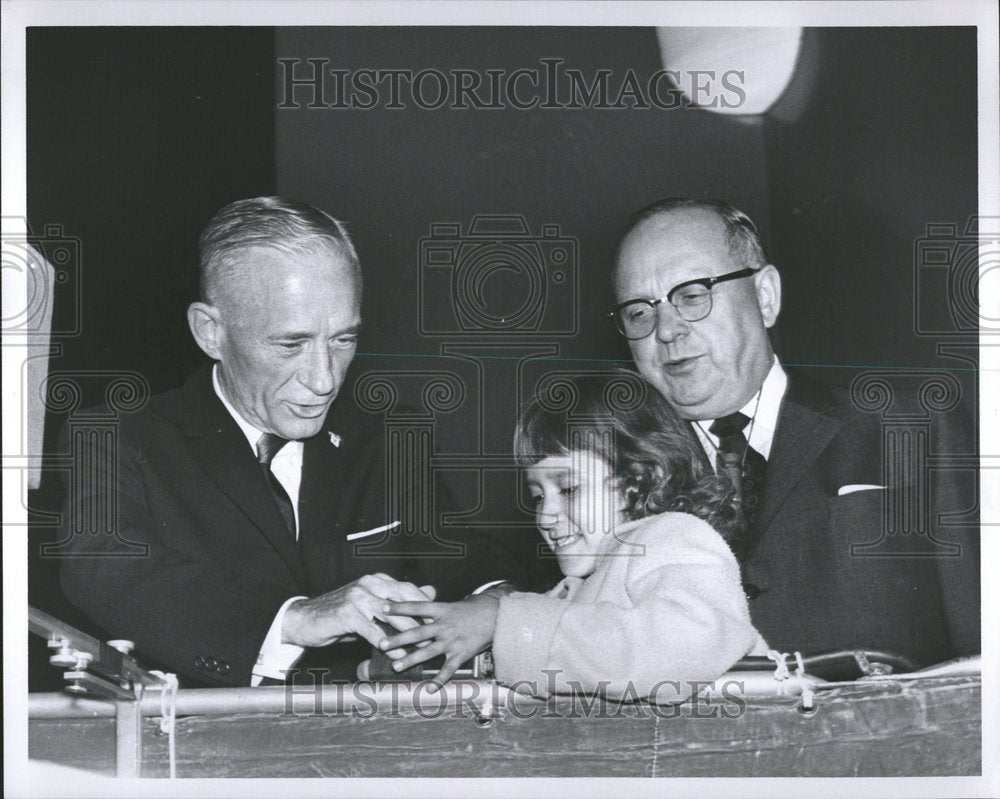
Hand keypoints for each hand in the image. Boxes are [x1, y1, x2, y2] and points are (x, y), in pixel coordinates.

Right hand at [281, 573, 435, 654]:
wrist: (304, 620)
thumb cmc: (340, 615)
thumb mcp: (370, 605)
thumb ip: (397, 601)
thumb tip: (429, 592)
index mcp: (376, 580)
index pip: (408, 589)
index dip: (424, 604)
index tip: (439, 620)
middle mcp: (368, 584)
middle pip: (403, 599)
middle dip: (420, 618)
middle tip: (435, 635)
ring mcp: (357, 597)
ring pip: (390, 614)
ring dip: (407, 632)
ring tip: (421, 646)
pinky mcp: (347, 613)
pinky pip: (372, 629)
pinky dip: (385, 641)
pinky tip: (394, 652)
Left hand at [378, 593, 499, 689]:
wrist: (496, 616)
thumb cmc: (471, 610)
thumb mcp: (451, 605)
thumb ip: (433, 608)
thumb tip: (414, 601)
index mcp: (442, 610)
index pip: (417, 606)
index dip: (400, 607)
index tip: (383, 608)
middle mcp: (445, 625)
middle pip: (418, 632)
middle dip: (398, 639)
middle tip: (381, 644)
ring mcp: (452, 641)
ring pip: (428, 651)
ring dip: (411, 659)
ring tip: (396, 666)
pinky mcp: (461, 654)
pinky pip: (448, 669)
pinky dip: (439, 680)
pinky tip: (429, 689)